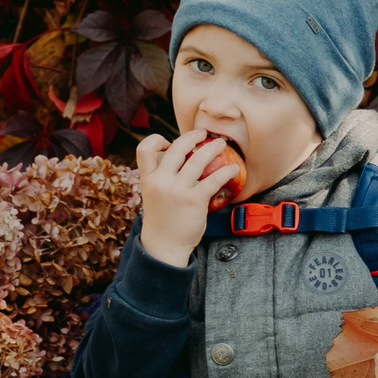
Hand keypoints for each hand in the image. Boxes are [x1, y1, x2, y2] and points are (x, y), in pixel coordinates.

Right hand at [135, 130, 243, 268]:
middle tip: (203, 133)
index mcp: (147, 178)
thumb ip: (162, 177)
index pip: (144, 149)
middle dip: (192, 136)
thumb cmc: (163, 219)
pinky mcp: (195, 199)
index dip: (156, 140)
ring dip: (212, 148)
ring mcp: (178, 189)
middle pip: (176, 148)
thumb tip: (178, 161)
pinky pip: (213, 179)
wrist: (165, 245)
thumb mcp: (153, 194)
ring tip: (221, 144)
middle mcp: (161, 181)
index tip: (169, 141)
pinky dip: (226, 171)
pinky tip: (233, 168)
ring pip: (197, 159)